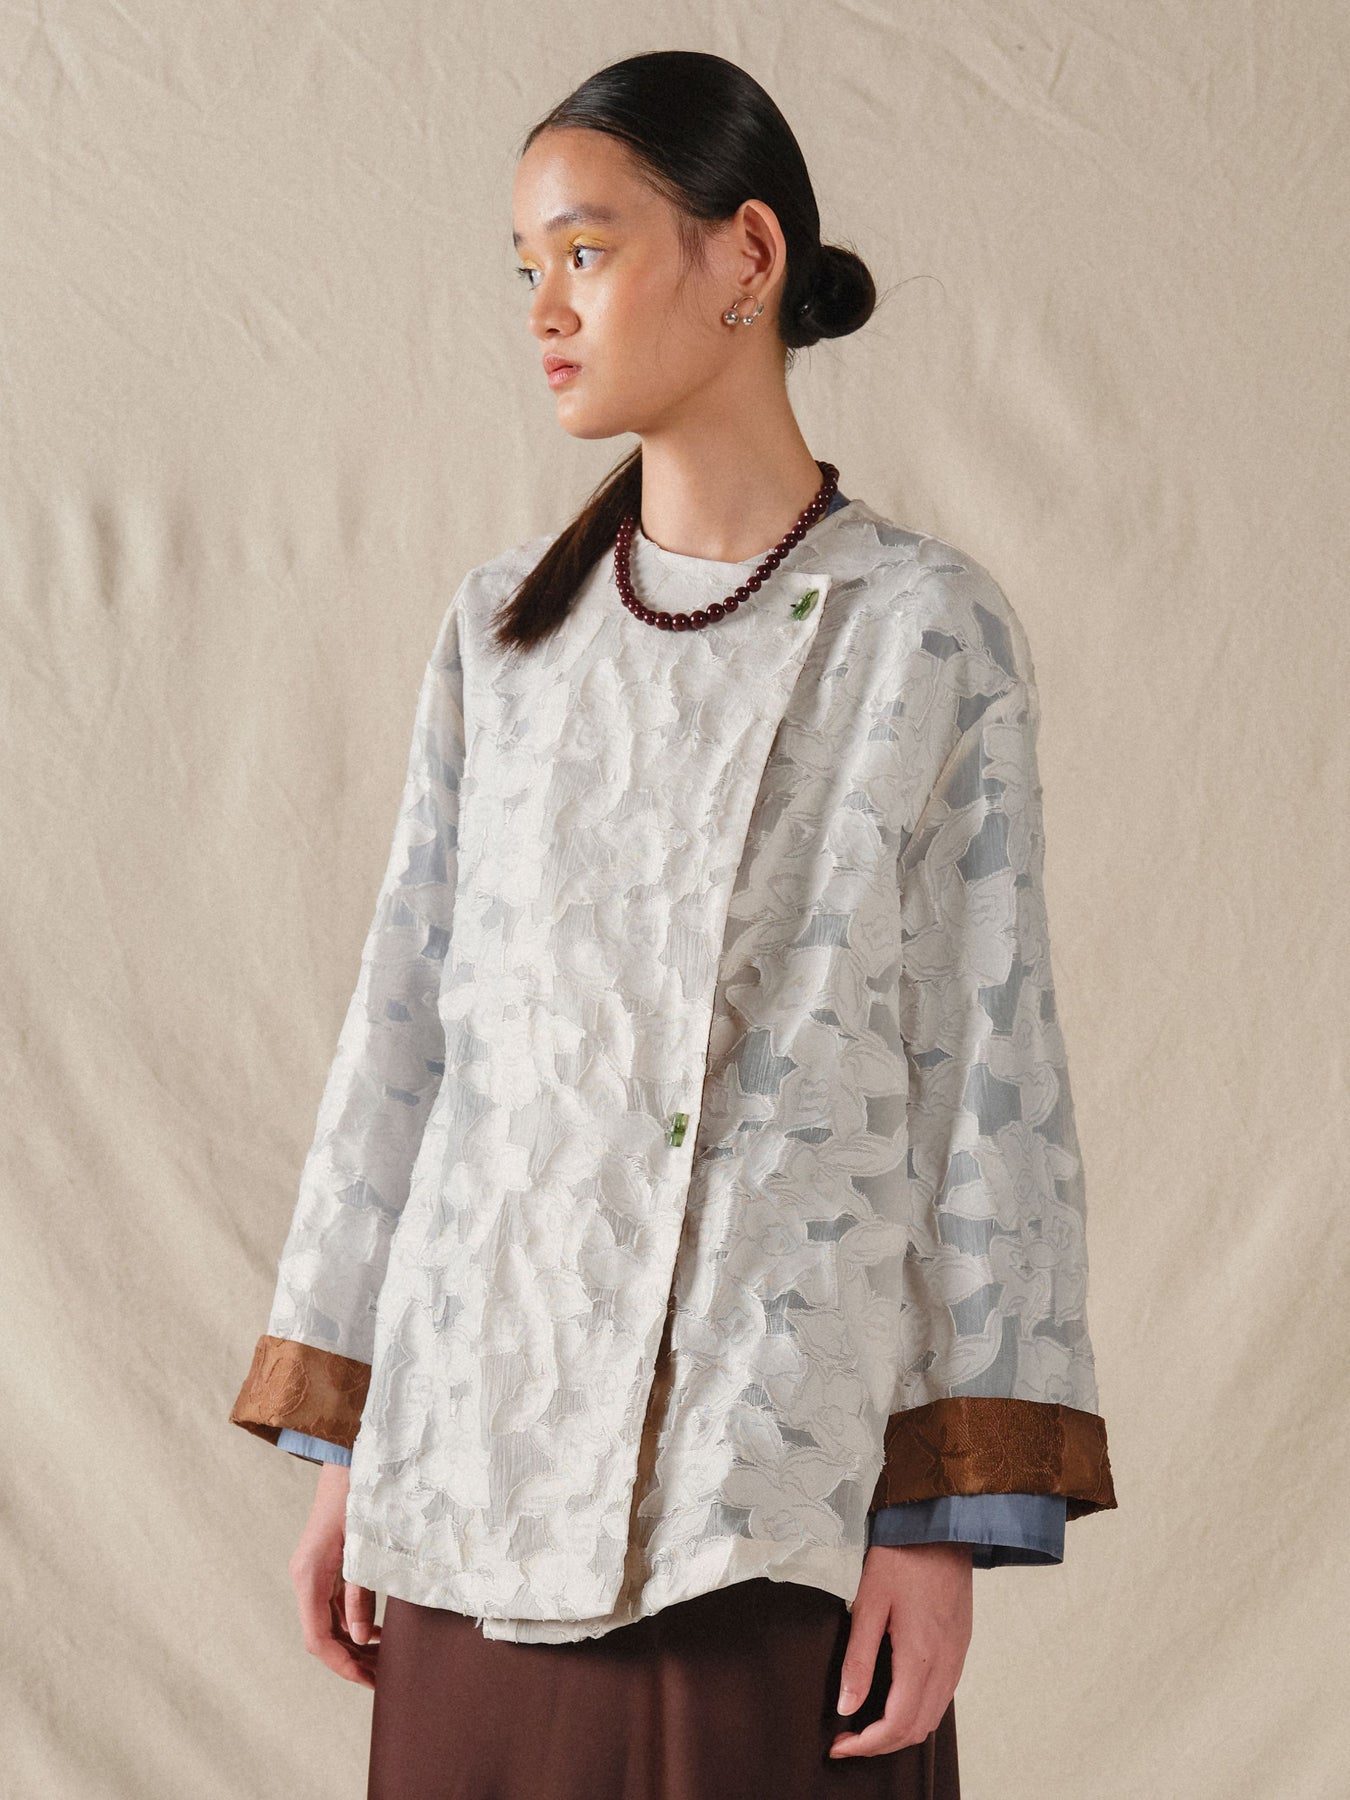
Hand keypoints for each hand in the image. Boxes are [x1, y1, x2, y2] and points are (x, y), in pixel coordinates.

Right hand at [288, 1460, 379, 1688]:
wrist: (347, 1461)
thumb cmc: (358, 1499)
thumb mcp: (363, 1549)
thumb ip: (359, 1594)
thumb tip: (360, 1638)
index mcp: (309, 1577)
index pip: (318, 1638)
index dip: (342, 1664)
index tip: (368, 1680)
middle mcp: (305, 1579)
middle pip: (322, 1636)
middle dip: (350, 1660)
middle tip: (383, 1678)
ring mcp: (313, 1574)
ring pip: (328, 1623)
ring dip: (353, 1644)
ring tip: (383, 1661)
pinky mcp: (324, 1568)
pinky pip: (333, 1607)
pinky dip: (353, 1623)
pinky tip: (376, 1632)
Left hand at [828, 1541, 972, 1758]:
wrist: (941, 1524)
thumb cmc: (901, 1556)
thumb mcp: (869, 1602)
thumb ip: (858, 1659)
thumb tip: (846, 1706)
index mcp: (921, 1655)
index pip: (897, 1724)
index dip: (866, 1745)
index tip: (838, 1745)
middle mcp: (946, 1663)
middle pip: (917, 1729)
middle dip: (881, 1744)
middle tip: (847, 1738)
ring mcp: (958, 1655)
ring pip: (933, 1716)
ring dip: (901, 1730)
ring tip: (866, 1724)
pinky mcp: (961, 1644)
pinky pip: (943, 1695)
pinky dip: (918, 1711)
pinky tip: (895, 1698)